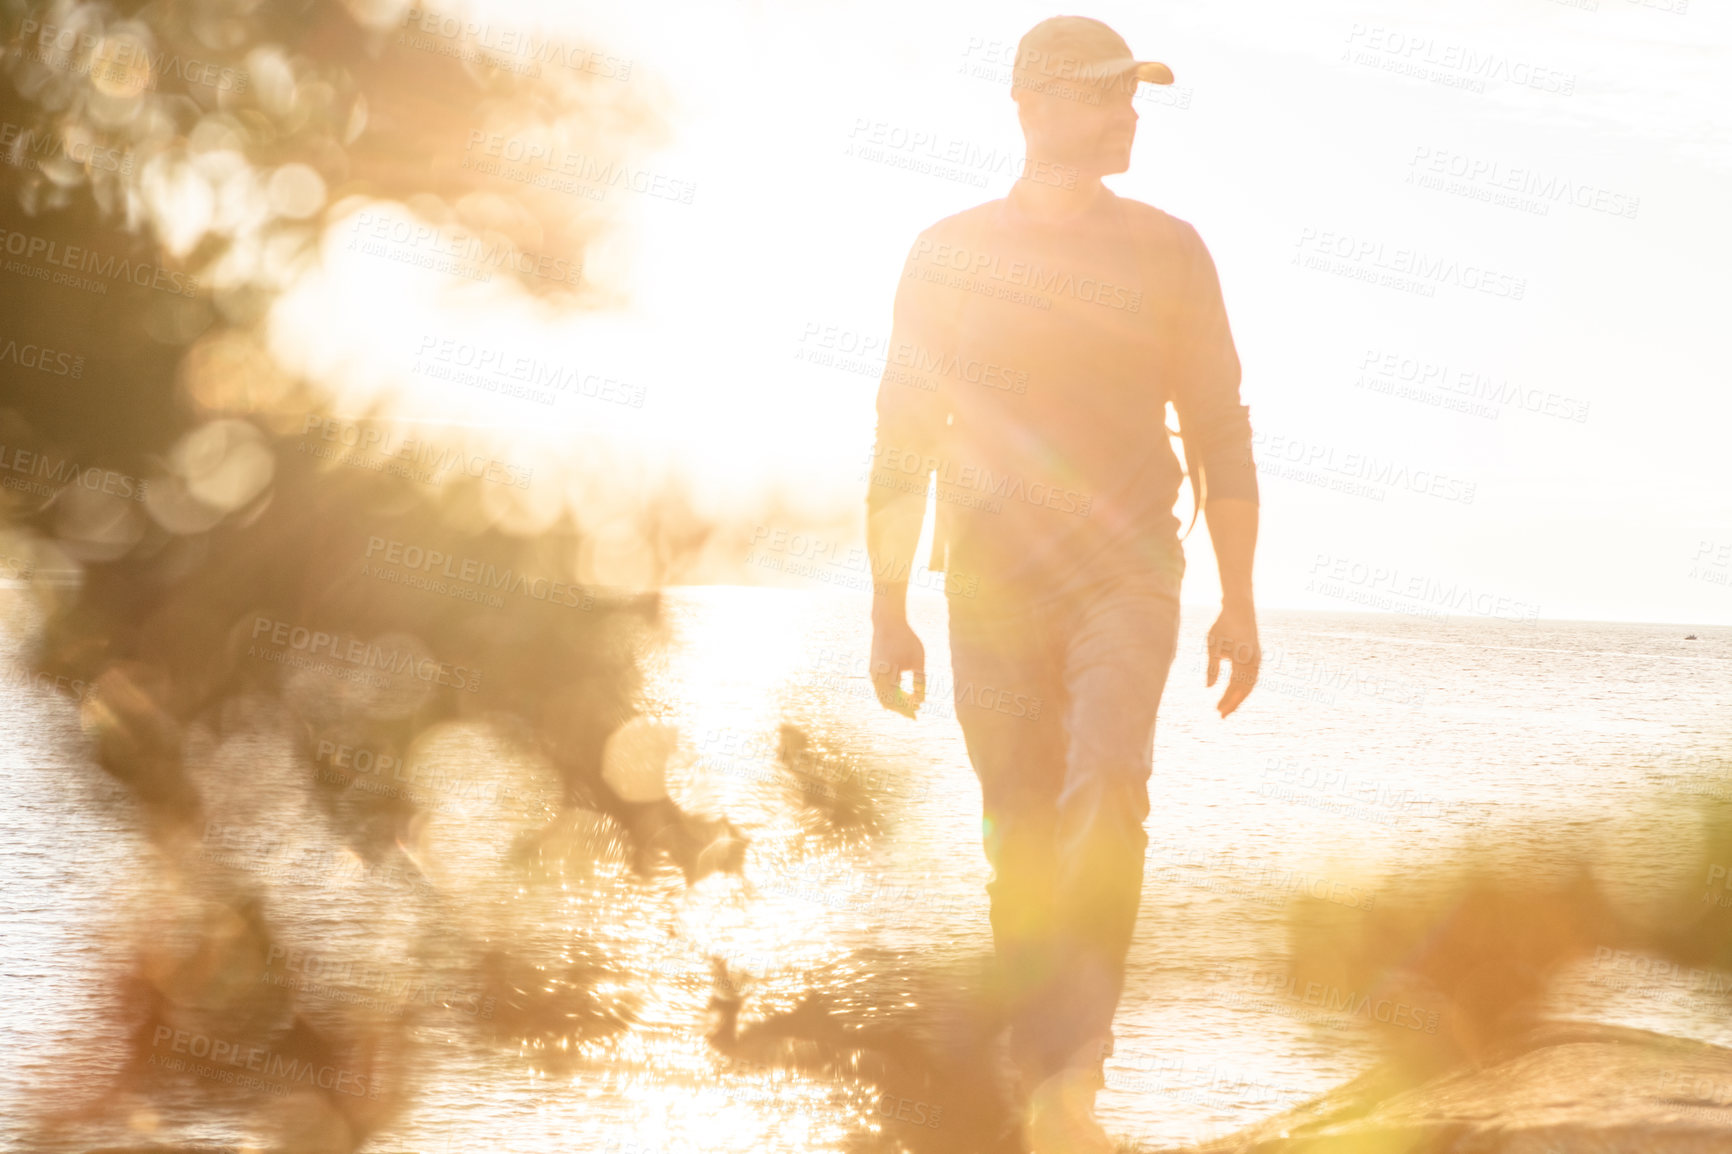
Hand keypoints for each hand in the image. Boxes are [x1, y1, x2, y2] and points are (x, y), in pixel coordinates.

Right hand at [870, 615, 925, 717]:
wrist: (888, 622)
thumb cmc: (906, 639)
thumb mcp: (918, 660)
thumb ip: (920, 681)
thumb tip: (921, 700)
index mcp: (886, 675)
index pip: (895, 701)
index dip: (907, 708)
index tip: (920, 709)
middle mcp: (876, 677)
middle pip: (887, 701)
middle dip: (901, 708)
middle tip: (916, 711)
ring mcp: (872, 673)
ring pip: (882, 696)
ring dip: (896, 701)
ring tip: (911, 704)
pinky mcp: (873, 669)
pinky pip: (880, 688)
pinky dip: (891, 693)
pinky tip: (903, 693)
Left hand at [1206, 601, 1258, 717]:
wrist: (1239, 609)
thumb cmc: (1223, 625)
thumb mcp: (1212, 645)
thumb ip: (1212, 667)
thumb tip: (1209, 688)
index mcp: (1243, 658)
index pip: (1235, 686)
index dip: (1227, 700)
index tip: (1217, 711)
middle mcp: (1254, 661)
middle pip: (1245, 689)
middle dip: (1234, 703)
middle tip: (1221, 715)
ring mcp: (1257, 659)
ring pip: (1251, 685)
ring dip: (1239, 697)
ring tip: (1227, 706)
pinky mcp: (1257, 657)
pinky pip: (1252, 677)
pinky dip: (1244, 687)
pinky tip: (1233, 692)